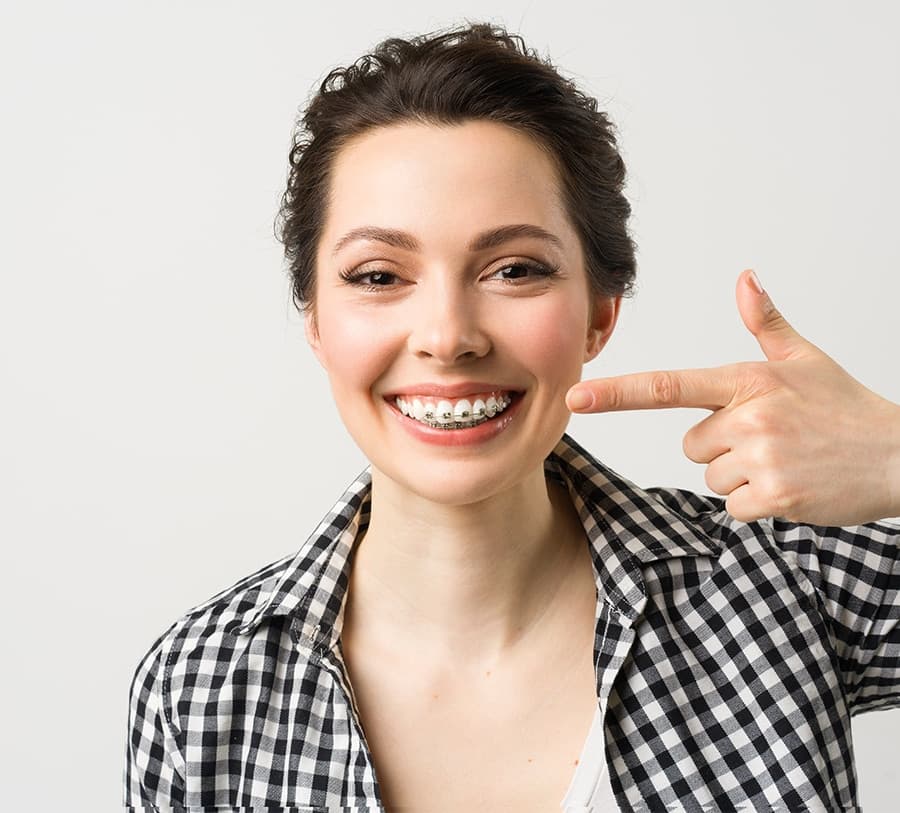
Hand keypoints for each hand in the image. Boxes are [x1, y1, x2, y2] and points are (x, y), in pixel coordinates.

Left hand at [566, 270, 899, 524]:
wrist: (899, 456)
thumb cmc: (846, 407)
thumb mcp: (806, 358)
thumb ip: (766, 322)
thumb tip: (745, 278)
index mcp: (747, 380)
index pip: (668, 387)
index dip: (618, 394)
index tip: (576, 399)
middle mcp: (748, 417)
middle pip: (691, 445)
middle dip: (722, 447)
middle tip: (770, 440)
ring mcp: (761, 458)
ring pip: (710, 476)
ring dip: (740, 475)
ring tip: (785, 461)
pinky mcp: (774, 497)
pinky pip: (733, 506)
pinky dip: (758, 503)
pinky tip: (792, 485)